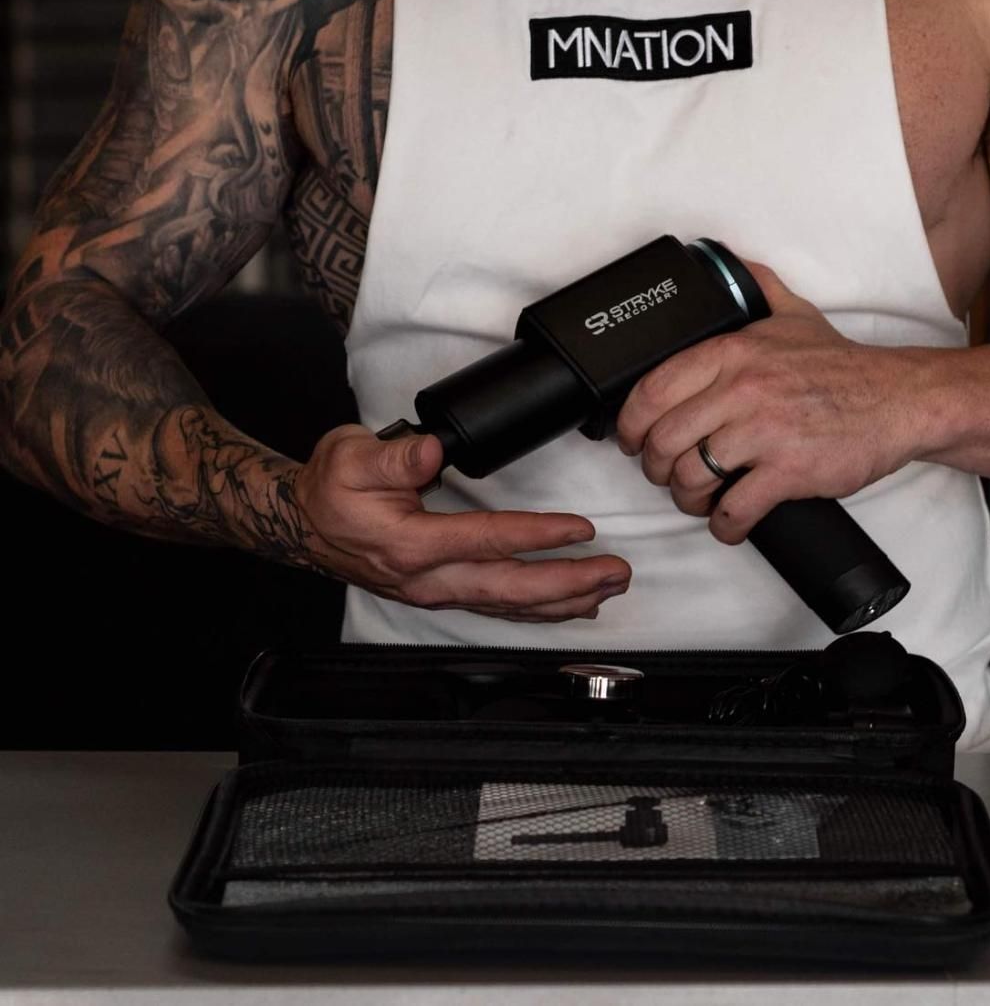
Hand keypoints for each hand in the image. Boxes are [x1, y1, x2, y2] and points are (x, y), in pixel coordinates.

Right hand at [294, 424, 631, 620]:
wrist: (303, 523)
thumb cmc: (331, 488)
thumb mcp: (351, 457)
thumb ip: (394, 457)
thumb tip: (430, 451)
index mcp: (410, 544)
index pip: (487, 541)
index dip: (538, 535)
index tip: (580, 529)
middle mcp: (428, 578)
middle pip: (510, 587)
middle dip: (569, 583)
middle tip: (615, 572)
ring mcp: (436, 591)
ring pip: (509, 605)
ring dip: (564, 600)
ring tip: (609, 588)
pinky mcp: (443, 592)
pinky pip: (498, 606)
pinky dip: (540, 610)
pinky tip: (572, 606)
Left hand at [616, 263, 922, 543]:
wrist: (898, 400)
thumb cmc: (843, 367)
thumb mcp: (792, 313)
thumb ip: (756, 286)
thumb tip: (726, 261)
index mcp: (732, 353)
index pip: (651, 391)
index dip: (630, 425)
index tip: (633, 440)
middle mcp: (742, 389)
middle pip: (664, 441)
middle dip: (657, 468)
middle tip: (667, 473)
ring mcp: (764, 432)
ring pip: (691, 478)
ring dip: (687, 499)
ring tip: (699, 499)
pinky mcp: (789, 471)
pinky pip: (735, 509)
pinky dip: (725, 525)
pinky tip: (730, 522)